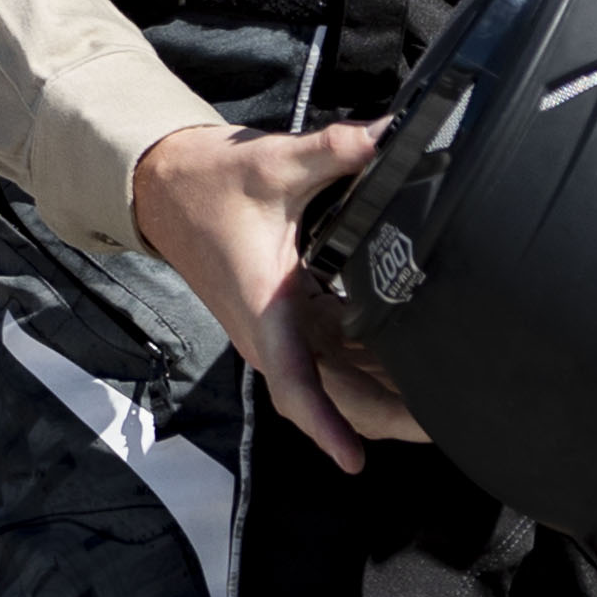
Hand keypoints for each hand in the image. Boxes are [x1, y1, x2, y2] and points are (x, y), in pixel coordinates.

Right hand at [130, 120, 431, 471]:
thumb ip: (336, 149)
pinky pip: (321, 361)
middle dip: (374, 419)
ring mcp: (273, 330)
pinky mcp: (279, 320)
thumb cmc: (210, 181)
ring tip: (429, 410)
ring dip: (370, 398)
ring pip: (324, 384)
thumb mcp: (274, 162)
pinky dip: (357, 371)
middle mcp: (268, 332)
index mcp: (265, 307)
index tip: (355, 461)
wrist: (163, 186)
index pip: (295, 382)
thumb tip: (387, 135)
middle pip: (323, 398)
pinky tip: (398, 364)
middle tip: (433, 427)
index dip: (325, 424)